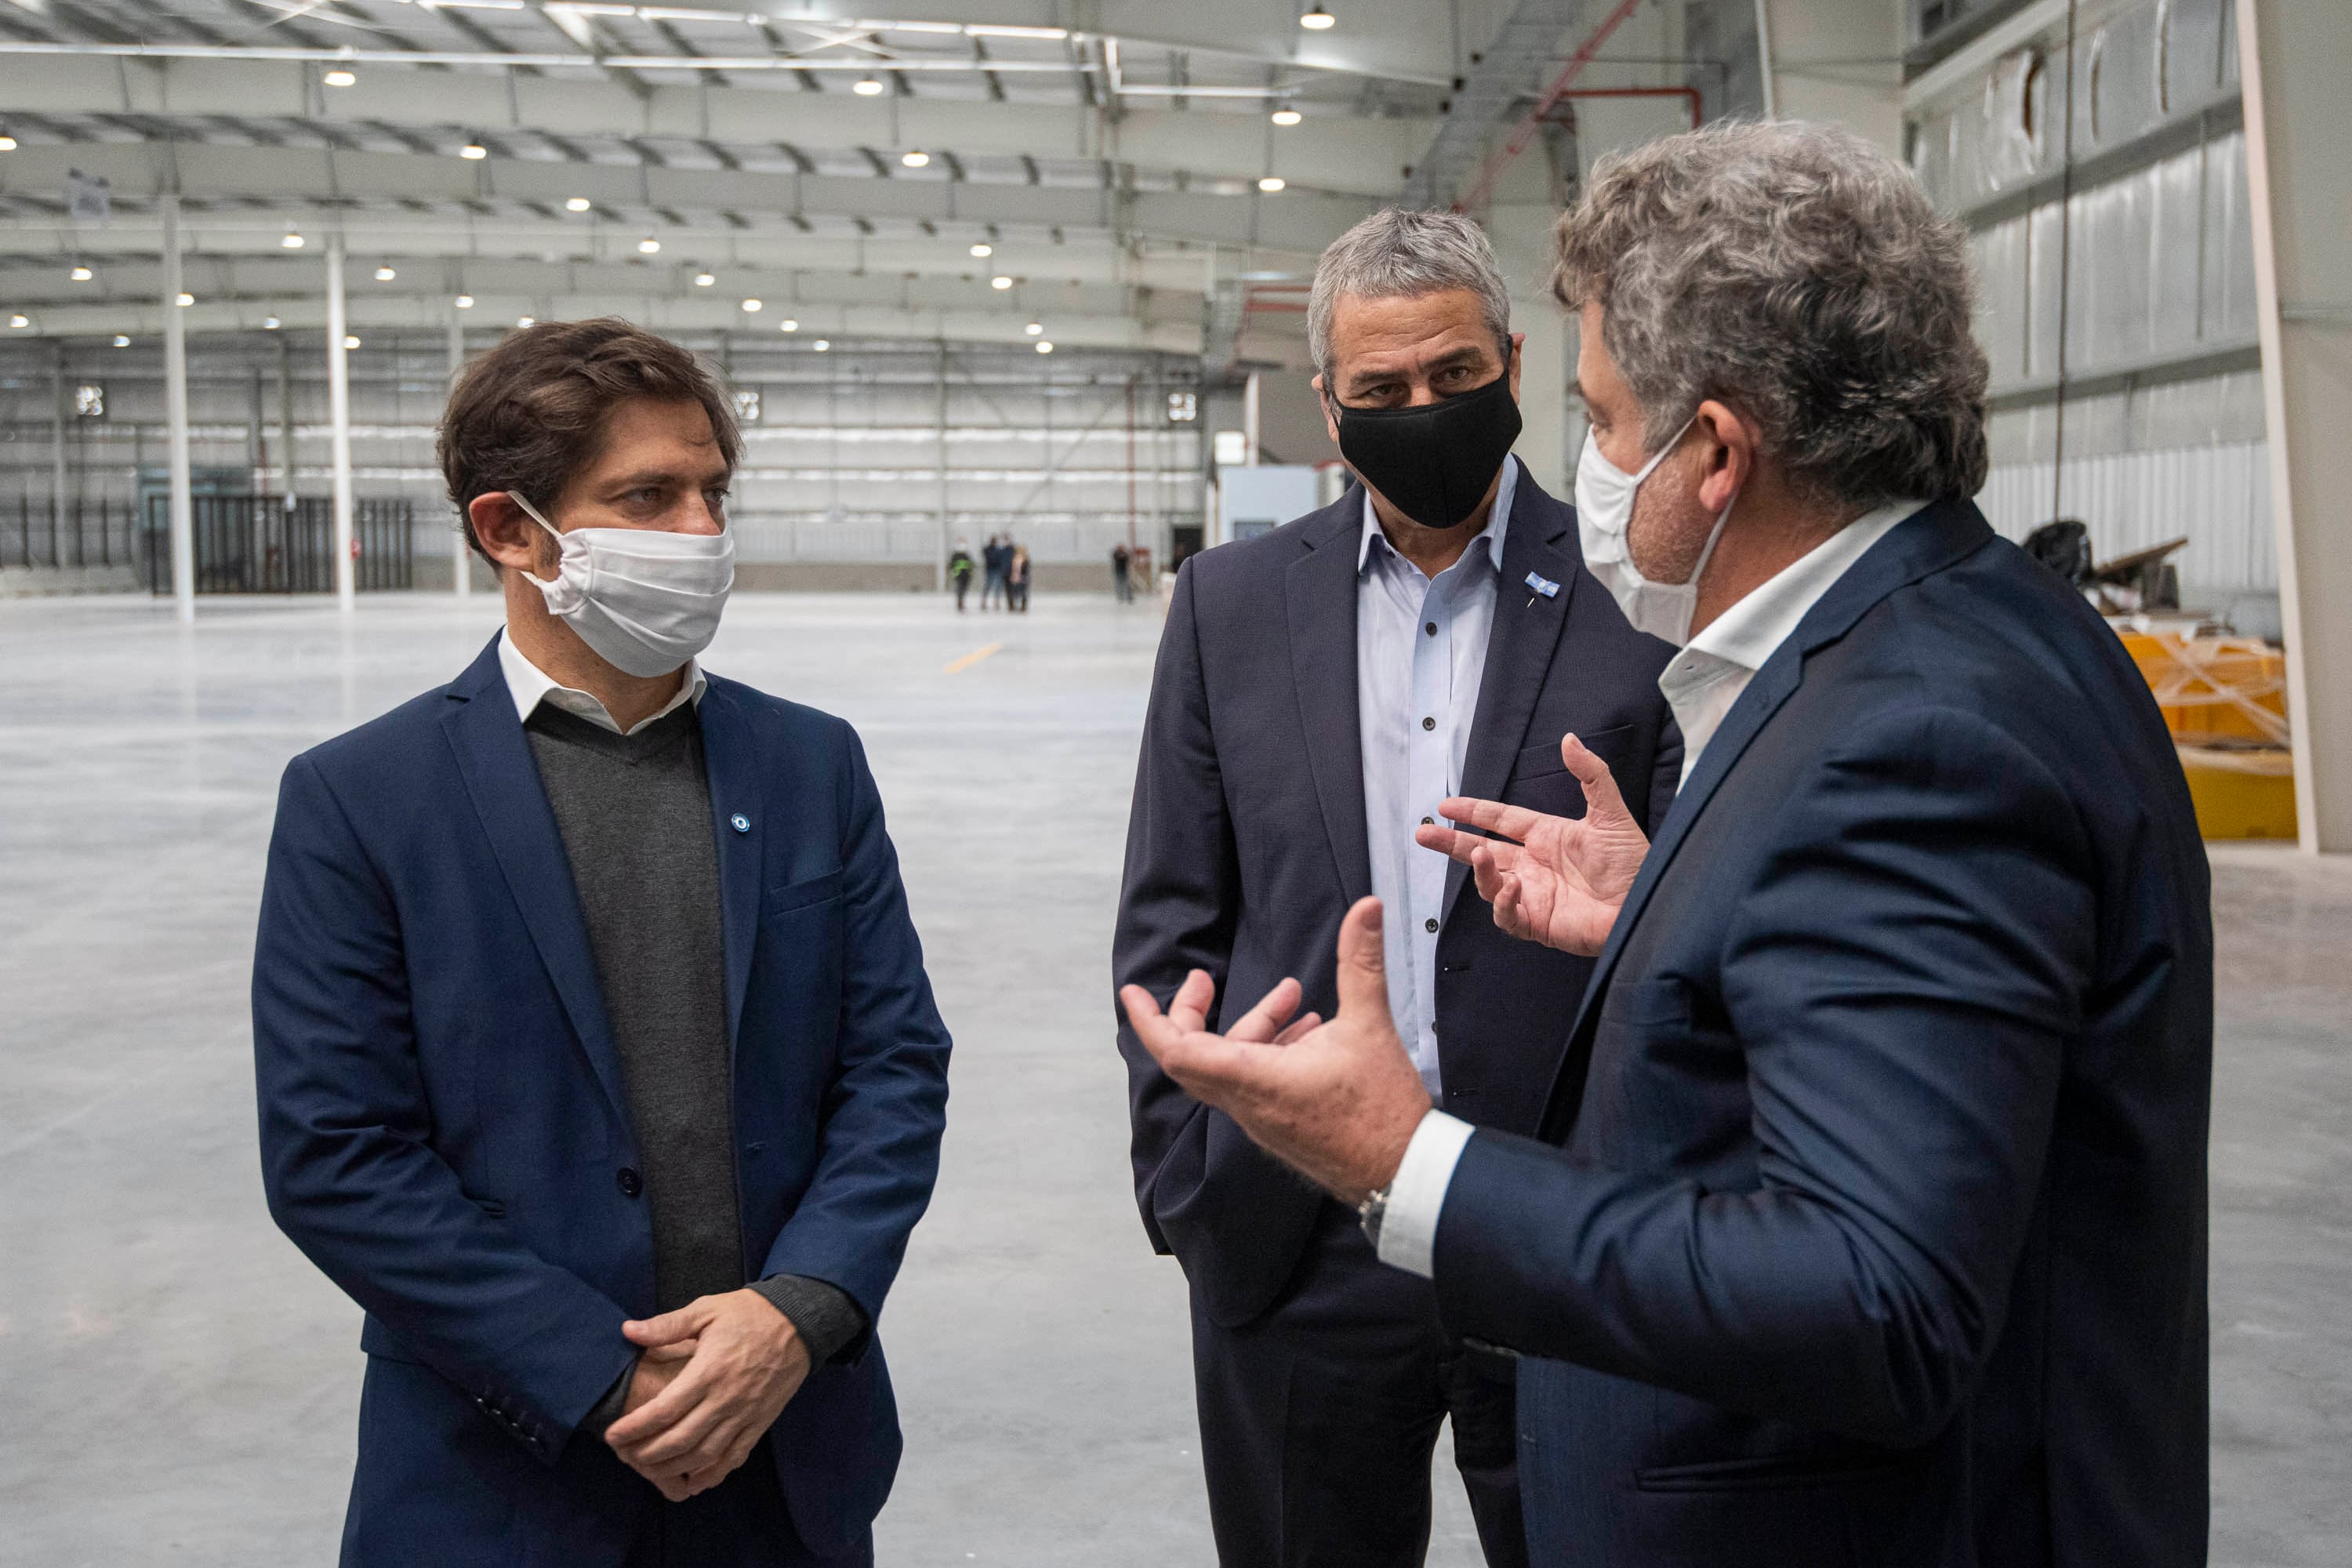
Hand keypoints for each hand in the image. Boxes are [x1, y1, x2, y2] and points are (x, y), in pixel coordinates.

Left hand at [605, 1289, 811, 1500]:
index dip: (635, 1427)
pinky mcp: (760, 1423)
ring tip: (649, 1469)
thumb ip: (667, 1325)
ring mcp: (745, 1415)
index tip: (612, 1435)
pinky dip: (712, 1474)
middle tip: (625, 1456)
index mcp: (708, 1371)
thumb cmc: (748, 1314)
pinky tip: (694, 1481)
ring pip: (704, 1454)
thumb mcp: (706, 1310)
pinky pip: (734, 1457)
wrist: (799, 1323)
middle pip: (680, 1440)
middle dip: (648, 1453)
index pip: (664, 1409)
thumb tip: (628, 1331)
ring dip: (674, 1467)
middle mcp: (725, 1399)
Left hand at [1120, 897, 1429, 1205]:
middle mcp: (1248, 1104)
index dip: (1150, 1020)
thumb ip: (1361, 961)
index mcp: (1255, 1078)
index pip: (1177, 1051)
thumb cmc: (1383, 1111)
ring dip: (1250, 1028)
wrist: (1406, 1175)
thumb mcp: (1370, 1025)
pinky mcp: (1281, 1129)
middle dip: (1192, 1012)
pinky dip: (1266, 1053)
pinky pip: (1253, 1085)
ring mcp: (1262, 1121)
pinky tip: (1307, 1034)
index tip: (1132, 992)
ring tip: (1291, 998)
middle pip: (1192, 1056)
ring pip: (1230, 1067)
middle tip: (1204, 980)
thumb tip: (1367, 907)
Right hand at [1415, 732, 1649, 955]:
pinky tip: (1512, 888)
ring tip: (1480, 853)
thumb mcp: (1611, 813)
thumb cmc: (1635, 864)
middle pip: (1481, 851)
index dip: (1473, 811)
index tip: (1445, 805)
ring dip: (1479, 869)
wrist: (1647, 905)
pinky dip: (1503, 903)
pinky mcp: (1538, 923)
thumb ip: (1590, 774)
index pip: (1500, 819)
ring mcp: (1533, 895)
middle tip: (1423, 834)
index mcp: (1547, 837)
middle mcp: (1534, 865)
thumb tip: (1569, 739)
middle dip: (1451, 843)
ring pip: (1488, 883)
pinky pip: (1507, 916)